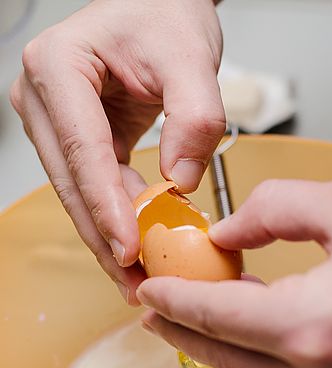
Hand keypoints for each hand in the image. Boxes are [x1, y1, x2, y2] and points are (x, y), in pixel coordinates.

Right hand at [10, 0, 224, 303]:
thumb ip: (195, 117)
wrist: (160, 8)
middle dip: (105, 238)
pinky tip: (138, 247)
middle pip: (72, 184)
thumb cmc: (165, 16)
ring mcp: (55, 122)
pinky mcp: (76, 139)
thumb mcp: (190, 57)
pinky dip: (117, 219)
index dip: (105, 206)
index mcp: (58, 68)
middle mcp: (44, 98)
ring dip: (109, 237)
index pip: (82, 150)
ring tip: (137, 278)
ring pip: (79, 194)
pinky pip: (95, 188)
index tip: (128, 249)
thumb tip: (180, 182)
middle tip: (134, 284)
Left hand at [137, 178, 331, 367]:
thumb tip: (228, 233)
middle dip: (185, 329)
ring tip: (200, 313)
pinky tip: (257, 329)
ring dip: (227, 342)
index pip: (216, 317)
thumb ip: (274, 211)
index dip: (175, 299)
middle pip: (226, 356)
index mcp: (315, 329)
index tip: (147, 289)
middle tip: (154, 310)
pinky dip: (267, 355)